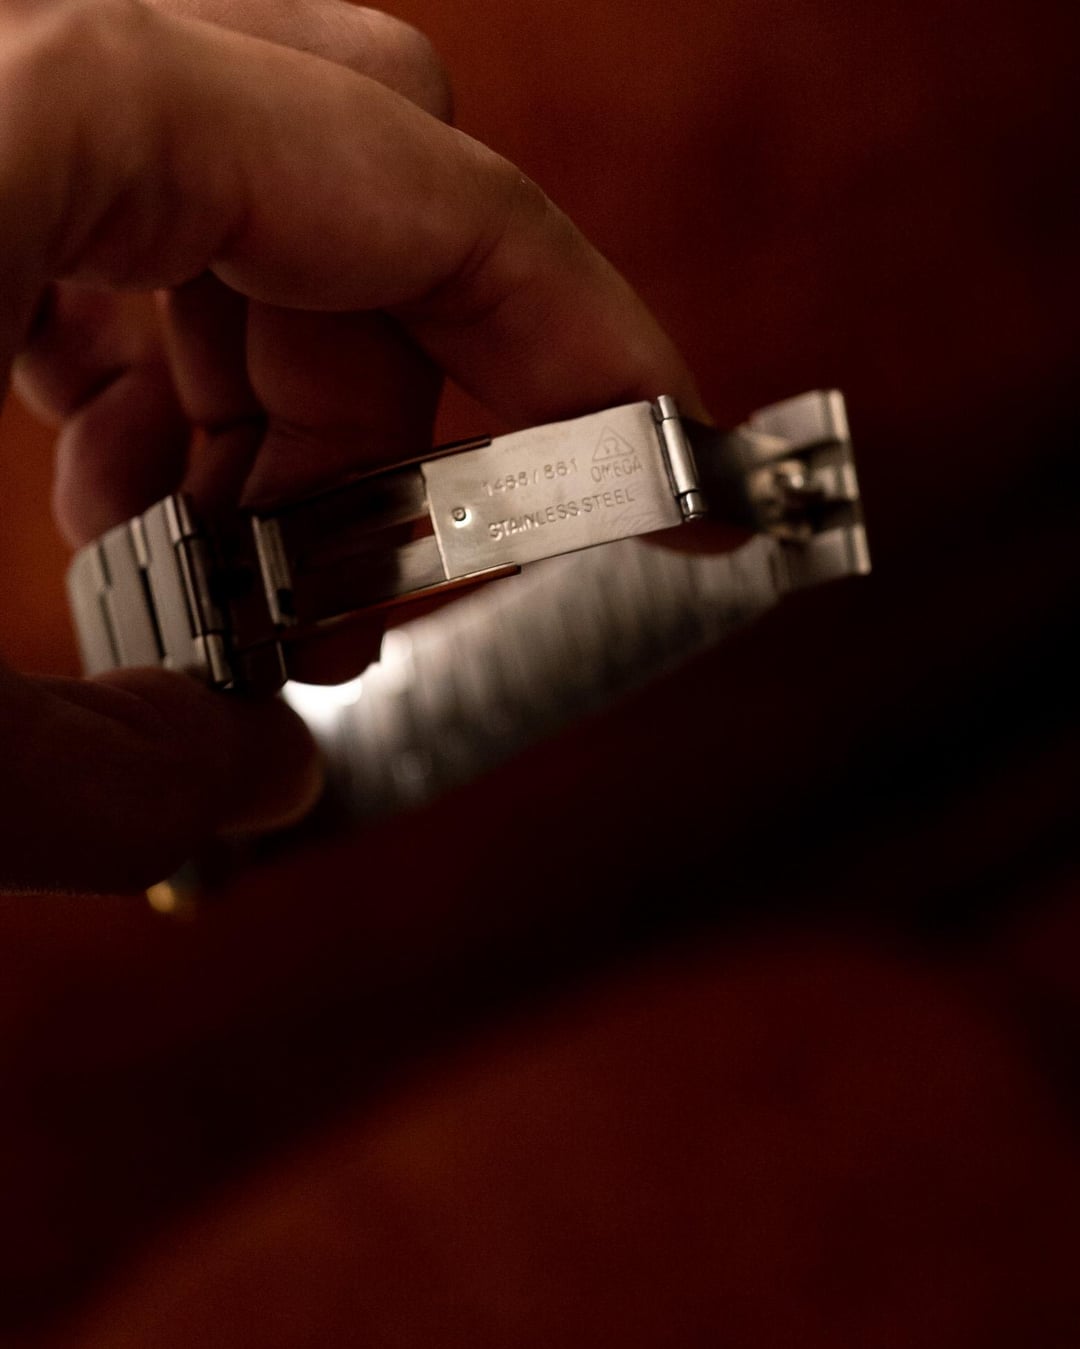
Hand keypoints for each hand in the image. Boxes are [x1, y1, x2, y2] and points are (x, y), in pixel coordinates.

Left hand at [0, 0, 703, 891]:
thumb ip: (94, 778)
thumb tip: (244, 780)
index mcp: (28, 108)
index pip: (428, 189)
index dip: (595, 350)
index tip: (681, 483)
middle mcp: (12, 49)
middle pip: (356, 169)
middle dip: (408, 400)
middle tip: (357, 580)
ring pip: (246, 176)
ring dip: (287, 386)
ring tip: (215, 554)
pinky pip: (125, 186)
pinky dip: (178, 334)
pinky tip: (128, 472)